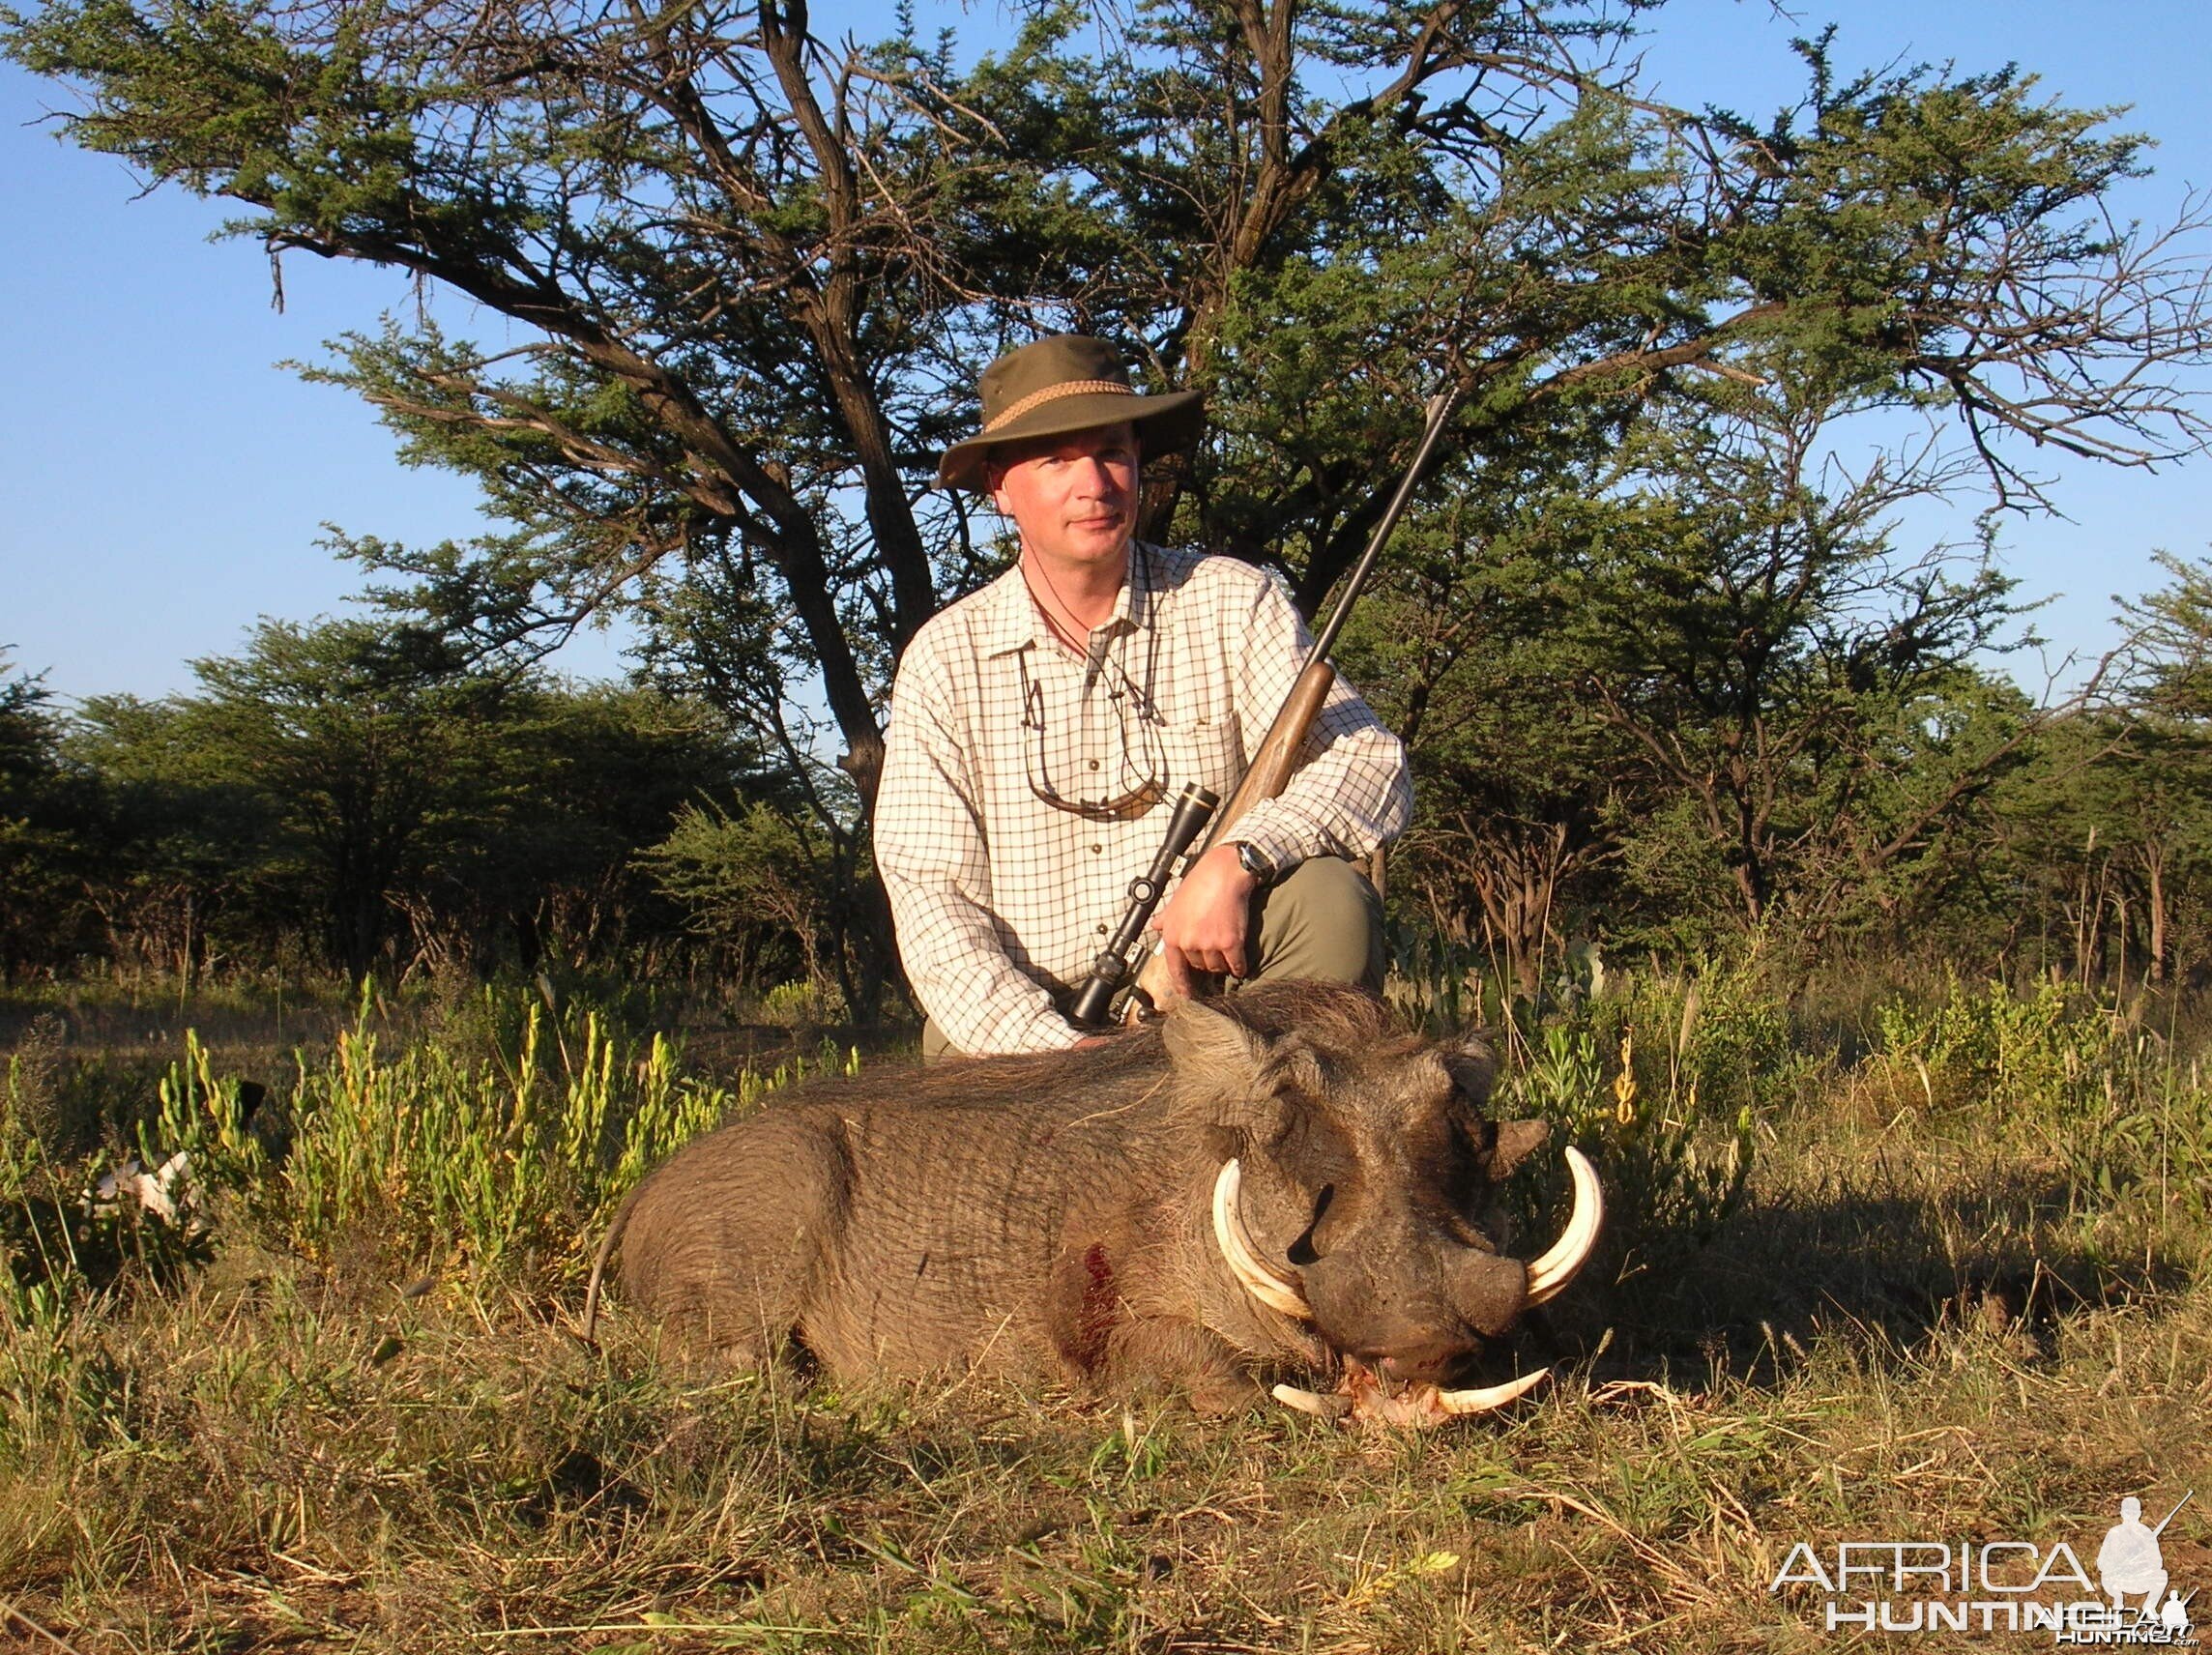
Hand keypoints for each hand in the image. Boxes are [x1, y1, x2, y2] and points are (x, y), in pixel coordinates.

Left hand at [1149, 843, 1259, 998]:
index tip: (1187, 996)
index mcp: (1172, 935)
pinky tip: (1241, 965)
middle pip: (1199, 967)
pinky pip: (1236, 964)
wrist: (1223, 874)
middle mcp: (1188, 943)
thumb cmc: (1199, 884)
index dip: (1182, 985)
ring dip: (1223, 963)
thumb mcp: (1175, 901)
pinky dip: (1240, 967)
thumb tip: (1155, 925)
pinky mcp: (1230, 943)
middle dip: (1206, 961)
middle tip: (1214, 948)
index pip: (1174, 968)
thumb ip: (1165, 917)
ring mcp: (1209, 944)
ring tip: (1227, 948)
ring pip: (1217, 967)